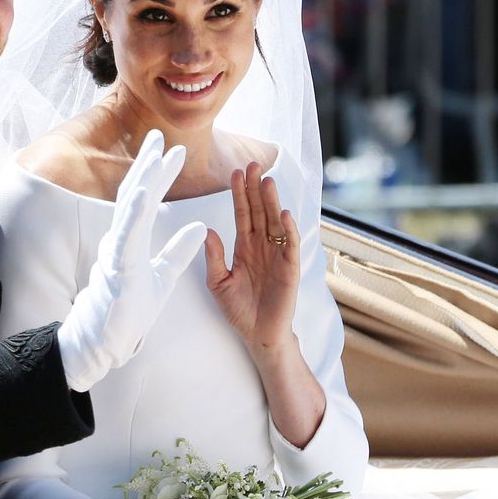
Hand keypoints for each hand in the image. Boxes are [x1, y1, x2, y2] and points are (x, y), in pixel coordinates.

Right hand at [58, 129, 206, 391]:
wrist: (107, 341)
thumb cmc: (129, 311)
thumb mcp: (163, 276)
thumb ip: (179, 251)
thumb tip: (202, 227)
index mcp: (132, 240)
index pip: (147, 200)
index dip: (159, 174)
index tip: (174, 151)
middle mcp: (121, 240)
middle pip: (134, 194)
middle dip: (147, 164)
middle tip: (158, 135)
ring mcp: (117, 252)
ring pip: (129, 209)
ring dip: (142, 180)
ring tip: (154, 155)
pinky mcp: (118, 268)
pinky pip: (126, 236)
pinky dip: (135, 212)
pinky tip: (143, 192)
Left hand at [204, 162, 300, 358]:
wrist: (258, 334)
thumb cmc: (238, 309)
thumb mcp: (218, 282)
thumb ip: (213, 257)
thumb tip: (207, 230)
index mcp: (244, 247)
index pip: (242, 214)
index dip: (239, 193)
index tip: (234, 172)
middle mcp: (262, 246)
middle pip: (259, 211)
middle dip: (255, 188)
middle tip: (253, 164)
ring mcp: (277, 255)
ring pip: (275, 222)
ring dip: (272, 202)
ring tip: (267, 181)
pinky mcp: (290, 268)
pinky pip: (290, 245)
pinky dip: (288, 229)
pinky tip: (283, 214)